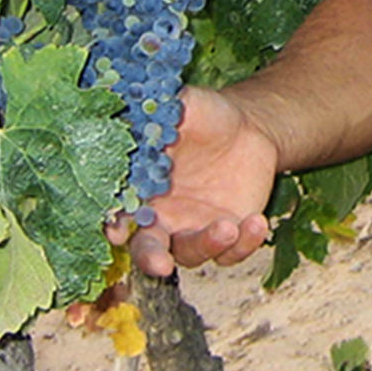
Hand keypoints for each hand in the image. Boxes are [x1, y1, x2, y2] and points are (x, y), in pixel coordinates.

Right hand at [107, 83, 280, 276]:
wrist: (248, 128)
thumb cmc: (206, 116)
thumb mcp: (183, 106)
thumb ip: (158, 111)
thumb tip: (134, 106)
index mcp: (140, 189)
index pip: (120, 213)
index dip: (115, 225)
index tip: (117, 231)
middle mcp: (162, 217)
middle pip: (147, 250)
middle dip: (151, 260)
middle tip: (160, 264)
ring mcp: (194, 230)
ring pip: (191, 253)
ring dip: (206, 245)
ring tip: (227, 227)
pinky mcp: (228, 237)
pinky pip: (232, 252)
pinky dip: (244, 244)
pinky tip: (256, 223)